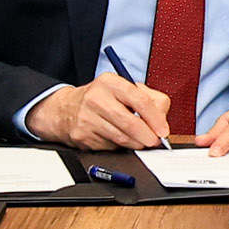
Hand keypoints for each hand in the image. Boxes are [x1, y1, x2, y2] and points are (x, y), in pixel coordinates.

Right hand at [28, 74, 170, 149]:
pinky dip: (120, 146)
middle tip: (155, 141)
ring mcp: (87, 117)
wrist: (66, 109)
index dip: (155, 118)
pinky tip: (120, 140)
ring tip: (141, 142)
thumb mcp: (124, 89)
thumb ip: (149, 99)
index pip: (140, 100)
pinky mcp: (82, 135)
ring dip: (136, 144)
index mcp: (110, 82)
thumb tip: (162, 121)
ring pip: (121, 138)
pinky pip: (109, 146)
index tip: (163, 130)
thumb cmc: (102, 99)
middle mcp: (96, 98)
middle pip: (130, 123)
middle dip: (147, 136)